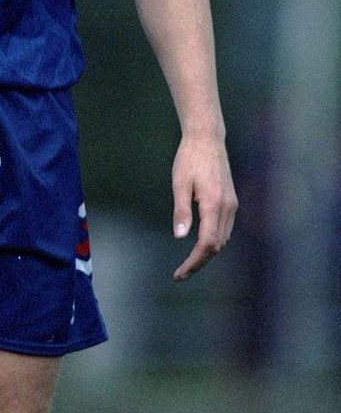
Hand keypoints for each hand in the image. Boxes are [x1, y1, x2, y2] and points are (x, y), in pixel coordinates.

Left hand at [171, 134, 236, 279]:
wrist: (207, 138)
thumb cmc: (189, 158)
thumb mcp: (179, 183)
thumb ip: (181, 211)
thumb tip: (180, 237)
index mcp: (213, 204)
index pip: (207, 244)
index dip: (194, 262)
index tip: (179, 273)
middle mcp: (227, 207)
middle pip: (217, 246)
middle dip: (199, 262)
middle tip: (180, 273)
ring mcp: (232, 204)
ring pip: (223, 239)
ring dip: (207, 253)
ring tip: (188, 263)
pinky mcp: (231, 201)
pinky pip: (225, 229)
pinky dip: (214, 241)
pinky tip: (200, 243)